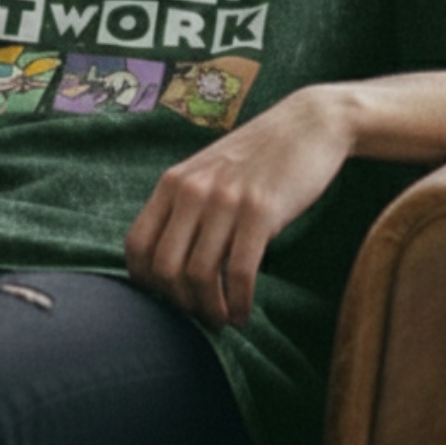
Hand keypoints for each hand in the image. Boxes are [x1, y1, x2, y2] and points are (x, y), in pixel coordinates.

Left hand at [125, 87, 351, 329]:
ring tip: (223, 319)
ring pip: (200, 275)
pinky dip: (239, 302)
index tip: (166, 300)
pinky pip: (238, 272)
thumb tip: (169, 264)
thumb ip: (185, 207)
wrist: (308, 124)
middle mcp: (192, 190)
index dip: (146, 282)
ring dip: (210, 310)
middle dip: (179, 303)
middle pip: (164, 267)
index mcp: (173, 182)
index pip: (137, 244)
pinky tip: (244, 312)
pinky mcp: (261, 211)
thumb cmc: (258, 157)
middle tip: (198, 316)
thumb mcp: (208, 173)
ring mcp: (225, 200)